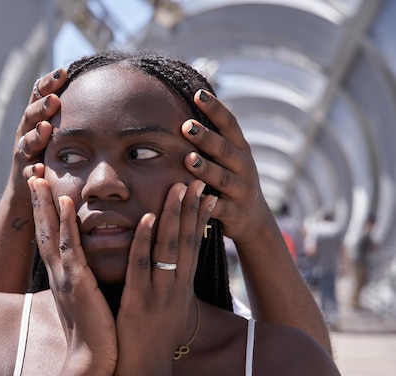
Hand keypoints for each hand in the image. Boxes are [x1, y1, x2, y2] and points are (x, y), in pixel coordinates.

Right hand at [12, 69, 66, 187]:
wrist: (28, 185)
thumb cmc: (49, 150)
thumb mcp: (57, 127)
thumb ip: (67, 108)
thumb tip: (95, 80)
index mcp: (36, 117)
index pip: (39, 95)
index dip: (49, 83)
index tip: (63, 72)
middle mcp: (26, 131)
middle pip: (31, 115)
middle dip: (42, 106)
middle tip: (54, 100)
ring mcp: (24, 153)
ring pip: (27, 142)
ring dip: (36, 135)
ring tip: (46, 128)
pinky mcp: (23, 174)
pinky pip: (27, 172)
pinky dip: (32, 170)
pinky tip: (39, 169)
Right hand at [28, 176, 117, 371]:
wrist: (93, 360)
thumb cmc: (93, 332)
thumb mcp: (85, 300)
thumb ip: (83, 282)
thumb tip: (88, 270)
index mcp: (62, 276)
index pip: (49, 238)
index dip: (44, 213)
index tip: (41, 190)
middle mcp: (58, 273)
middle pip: (43, 230)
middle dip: (38, 202)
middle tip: (32, 174)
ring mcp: (64, 276)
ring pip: (51, 233)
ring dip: (45, 205)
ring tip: (40, 178)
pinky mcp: (76, 283)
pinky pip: (70, 247)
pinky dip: (66, 224)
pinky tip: (66, 203)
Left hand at [115, 181, 215, 375]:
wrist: (147, 373)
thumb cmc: (155, 340)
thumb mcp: (170, 307)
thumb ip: (172, 284)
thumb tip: (173, 264)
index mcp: (182, 286)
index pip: (194, 245)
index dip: (199, 218)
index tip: (205, 192)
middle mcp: (176, 285)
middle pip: (186, 240)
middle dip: (191, 208)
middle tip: (196, 178)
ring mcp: (159, 292)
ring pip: (168, 247)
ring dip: (173, 215)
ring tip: (178, 187)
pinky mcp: (138, 300)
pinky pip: (142, 265)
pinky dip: (144, 240)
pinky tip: (146, 217)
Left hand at [182, 89, 272, 244]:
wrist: (253, 219)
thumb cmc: (231, 179)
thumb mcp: (228, 157)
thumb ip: (213, 137)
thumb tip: (189, 103)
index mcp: (240, 149)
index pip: (229, 124)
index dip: (215, 109)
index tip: (198, 93)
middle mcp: (243, 167)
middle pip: (225, 149)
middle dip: (206, 137)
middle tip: (186, 126)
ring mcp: (240, 190)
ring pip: (222, 178)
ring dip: (206, 169)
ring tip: (189, 160)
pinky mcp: (234, 213)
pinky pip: (218, 208)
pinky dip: (206, 205)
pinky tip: (192, 199)